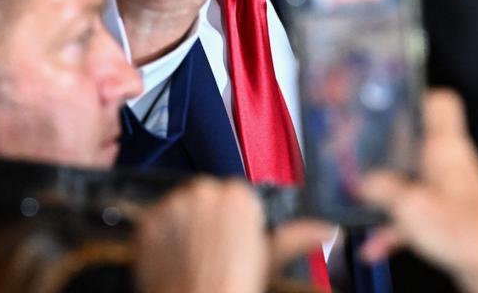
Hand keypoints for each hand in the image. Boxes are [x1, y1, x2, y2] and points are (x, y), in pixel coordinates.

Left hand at [134, 178, 334, 292]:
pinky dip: (164, 234)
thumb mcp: (271, 259)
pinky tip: (177, 254)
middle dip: (211, 216)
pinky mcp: (150, 221)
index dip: (236, 217)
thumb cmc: (231, 287)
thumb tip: (327, 230)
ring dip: (186, 223)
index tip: (235, 234)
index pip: (237, 193)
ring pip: (182, 205)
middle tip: (216, 246)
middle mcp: (205, 193)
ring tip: (196, 252)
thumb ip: (300, 236)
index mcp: (238, 196)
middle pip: (208, 195)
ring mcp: (174, 206)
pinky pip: (157, 219)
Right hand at [357, 90, 477, 292]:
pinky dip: (396, 226)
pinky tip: (375, 245)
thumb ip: (382, 189)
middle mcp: (451, 162)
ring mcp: (451, 188)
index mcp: (446, 147)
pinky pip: (415, 211)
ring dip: (388, 195)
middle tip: (364, 157)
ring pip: (413, 180)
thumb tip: (363, 182)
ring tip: (364, 207)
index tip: (390, 105)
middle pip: (417, 143)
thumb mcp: (410, 207)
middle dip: (388, 153)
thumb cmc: (467, 233)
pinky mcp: (450, 214)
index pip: (443, 102)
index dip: (417, 97)